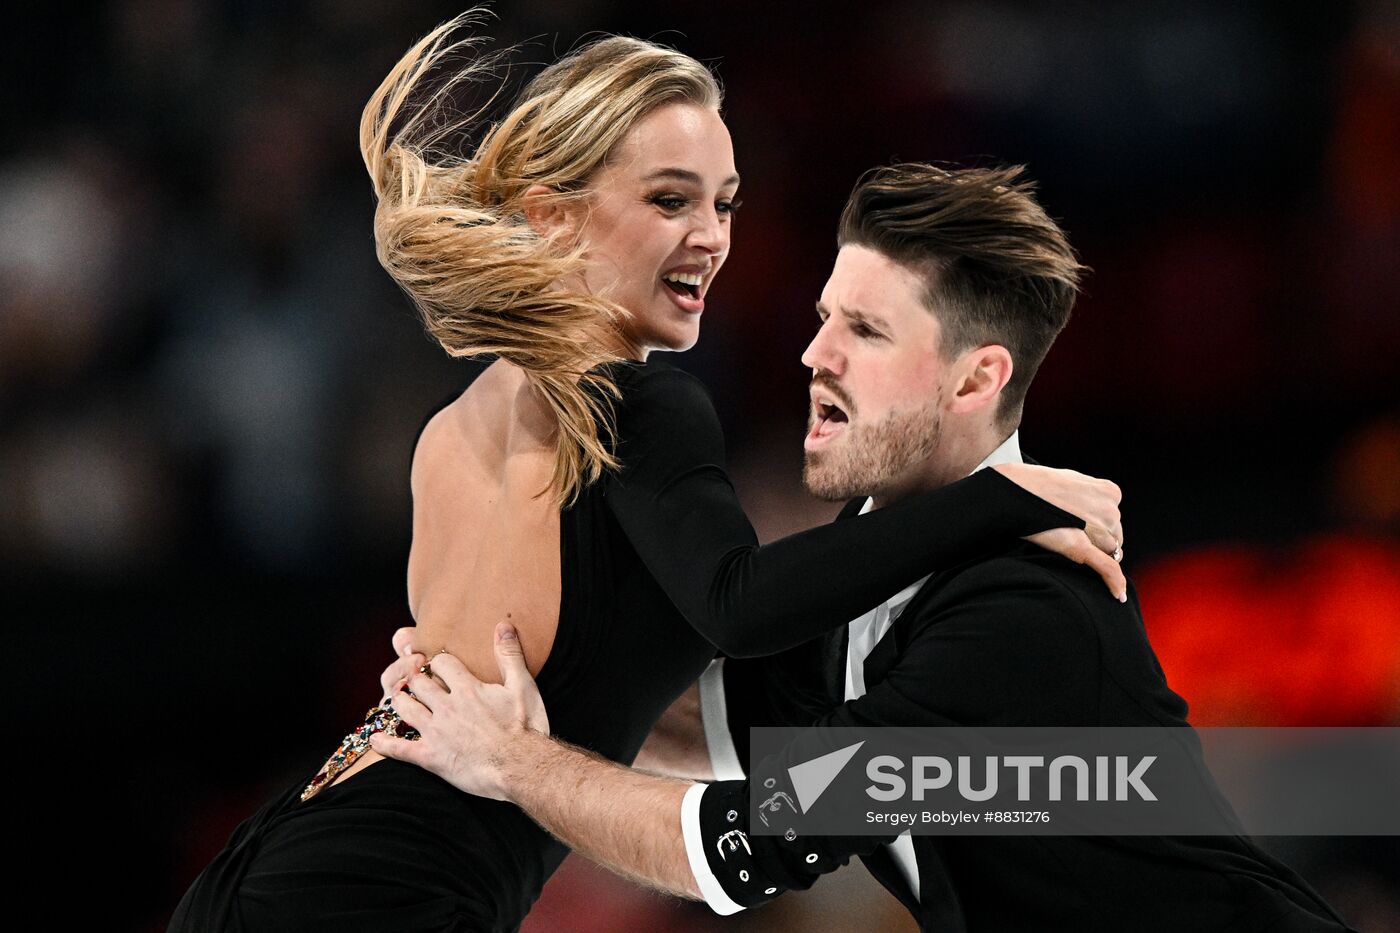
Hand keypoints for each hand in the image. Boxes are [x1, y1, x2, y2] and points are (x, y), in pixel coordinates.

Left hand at [370, 624, 550, 801]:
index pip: (442, 663)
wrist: (520, 767)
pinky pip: (400, 749)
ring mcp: (436, 732)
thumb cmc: (526, 728)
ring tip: (399, 698)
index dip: (438, 661)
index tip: (440, 665)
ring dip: (399, 701)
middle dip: (415, 678)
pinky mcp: (431, 757)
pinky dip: (385, 743)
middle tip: (416, 679)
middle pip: (418, 682)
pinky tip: (375, 738)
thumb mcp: (523, 686)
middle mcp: (447, 706)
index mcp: (468, 688)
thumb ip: (510, 655)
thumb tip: (503, 625)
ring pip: (405, 708)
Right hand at [992, 463, 1126, 600]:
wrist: (1015, 490)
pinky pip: (1107, 569)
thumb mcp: (1072, 480)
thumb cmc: (1038, 484)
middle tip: (1067, 529)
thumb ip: (1089, 496)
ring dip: (1092, 551)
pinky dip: (1114, 583)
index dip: (1098, 525)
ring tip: (1063, 537)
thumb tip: (1091, 509)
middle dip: (1096, 539)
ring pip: (1108, 552)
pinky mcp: (1083, 547)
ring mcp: (1100, 529)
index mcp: (1110, 491)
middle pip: (1114, 537)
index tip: (1078, 521)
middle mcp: (1111, 509)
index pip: (1115, 520)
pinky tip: (1118, 596)